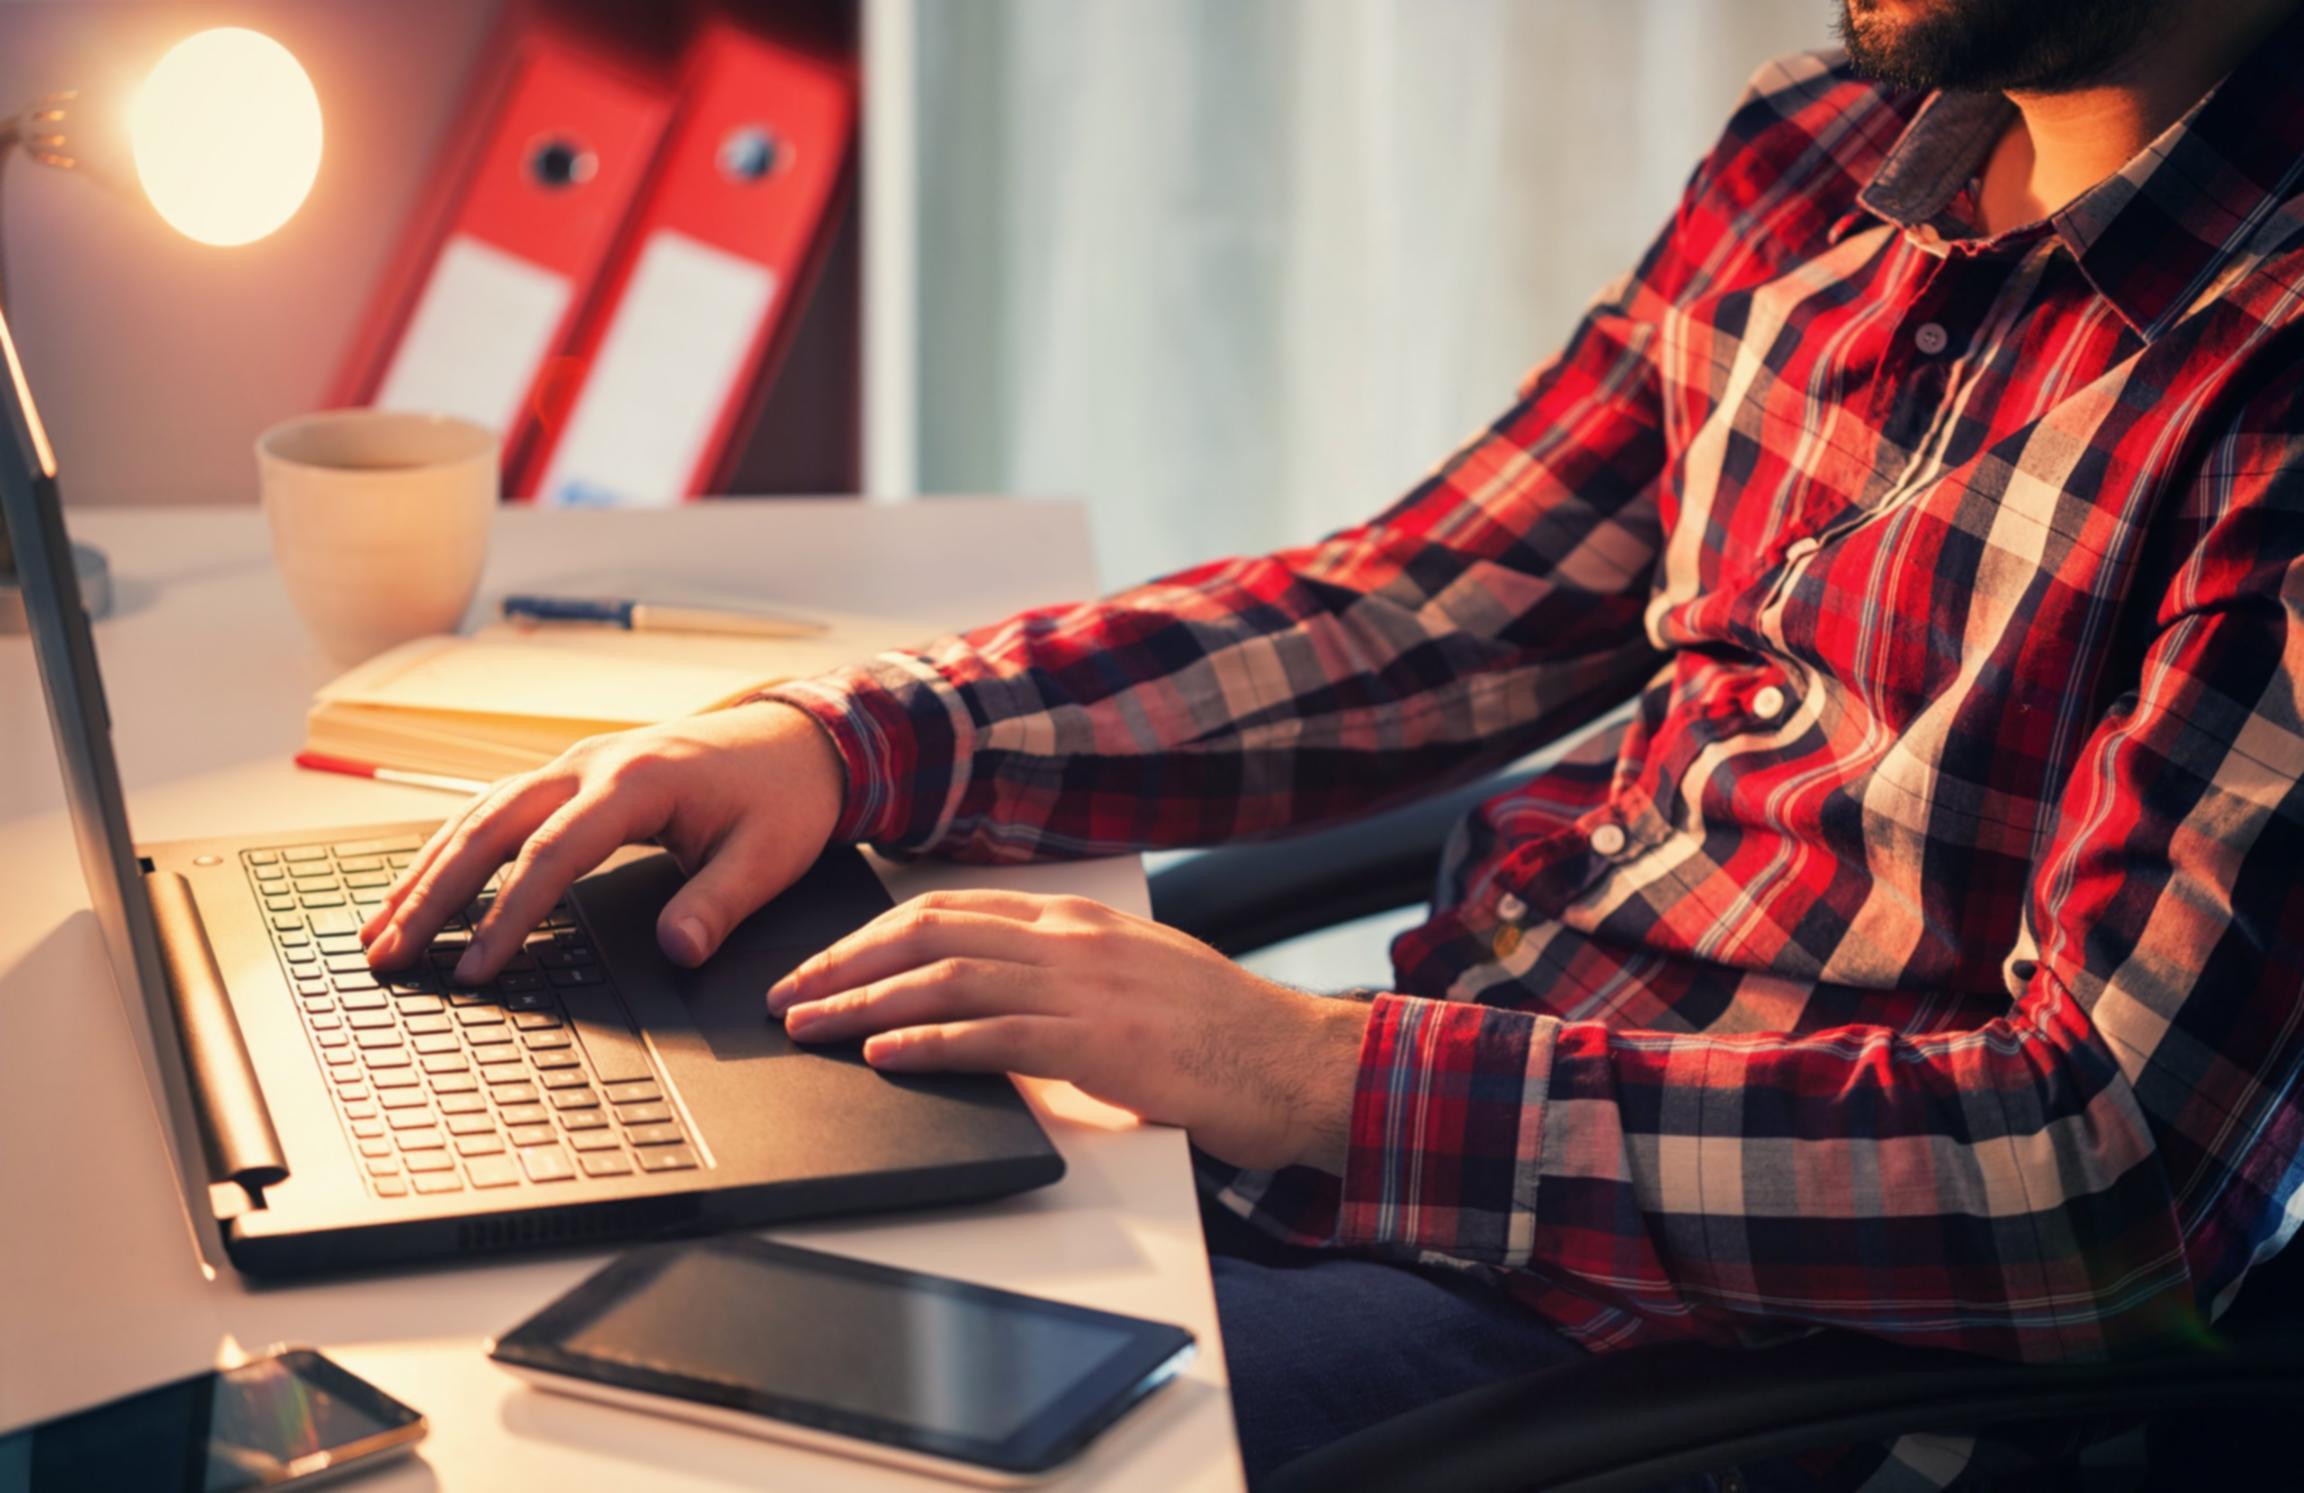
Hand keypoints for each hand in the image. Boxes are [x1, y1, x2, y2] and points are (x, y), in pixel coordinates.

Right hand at [361, 701, 844, 980]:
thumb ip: (718, 904)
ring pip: (479, 814)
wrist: (799, 739)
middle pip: (488, 827)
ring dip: (427, 871)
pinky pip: (497, 809)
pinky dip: (454, 849)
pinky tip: (423, 886)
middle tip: (386, 953)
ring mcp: (575, 764)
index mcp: (636, 780)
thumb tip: (676, 952)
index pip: (551, 853)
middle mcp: (590, 763)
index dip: (508, 914)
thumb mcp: (769, 856)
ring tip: (379, 930)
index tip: (476, 967)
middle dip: (432, 893)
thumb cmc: (784, 796)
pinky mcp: (574, 776)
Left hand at [767, 890, 1369, 1172]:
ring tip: (810, 1027)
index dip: (870, 933)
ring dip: (865, 1002)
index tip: (820, 962)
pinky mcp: (1098, 1043)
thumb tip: (989, 1001)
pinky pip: (993, 1036)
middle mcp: (1071, 939)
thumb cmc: (1221, 1032)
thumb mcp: (1133, 979)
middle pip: (929, 932)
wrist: (1296, 1062)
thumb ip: (1063, 979)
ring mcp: (1085, 987)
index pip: (948, 908)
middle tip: (787, 994)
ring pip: (947, 978)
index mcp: (1076, 919)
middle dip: (846, 962)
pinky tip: (885, 1053)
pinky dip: (928, 1043)